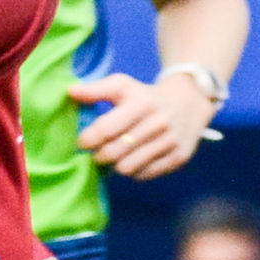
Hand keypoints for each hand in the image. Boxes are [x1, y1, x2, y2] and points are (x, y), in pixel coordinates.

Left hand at [71, 69, 218, 180]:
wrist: (189, 103)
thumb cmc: (146, 96)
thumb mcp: (123, 85)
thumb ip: (96, 89)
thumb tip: (70, 92)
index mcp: (142, 103)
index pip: (106, 128)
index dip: (88, 139)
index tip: (83, 142)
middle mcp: (158, 123)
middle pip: (114, 152)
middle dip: (99, 156)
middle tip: (98, 152)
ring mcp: (170, 142)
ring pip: (128, 167)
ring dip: (116, 165)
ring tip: (115, 156)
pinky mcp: (178, 157)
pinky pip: (145, 174)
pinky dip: (134, 171)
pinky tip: (133, 159)